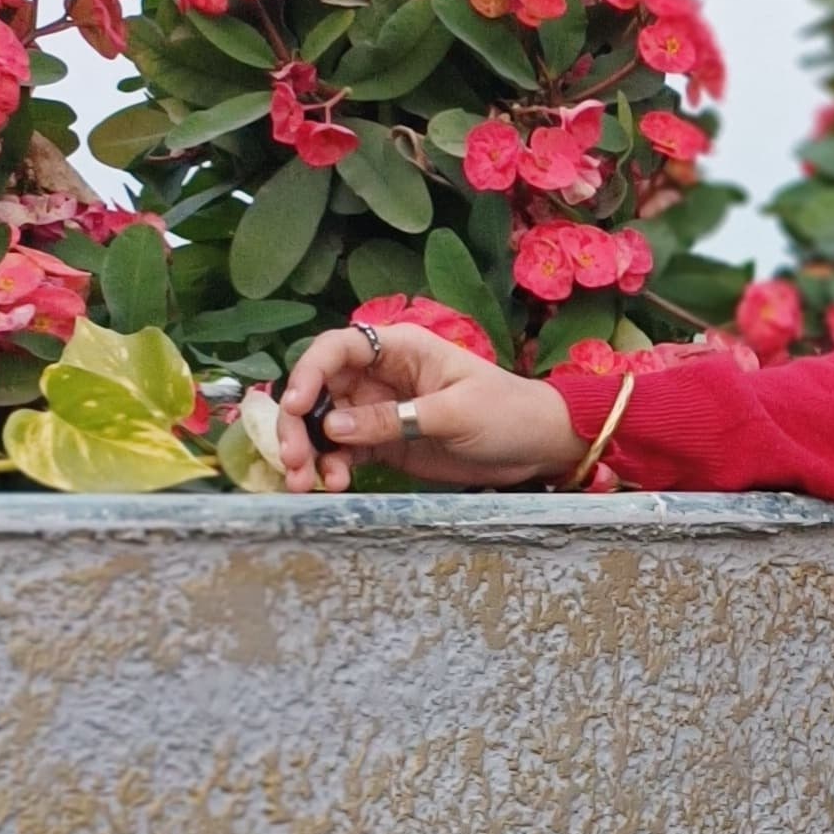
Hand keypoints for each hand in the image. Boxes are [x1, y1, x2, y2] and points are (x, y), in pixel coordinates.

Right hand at [275, 320, 578, 491]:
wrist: (539, 446)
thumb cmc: (508, 412)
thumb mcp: (453, 413)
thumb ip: (393, 419)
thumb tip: (332, 426)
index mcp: (399, 348)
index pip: (337, 348)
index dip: (309, 373)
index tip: (294, 406)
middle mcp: (380, 374)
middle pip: (320, 390)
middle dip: (299, 423)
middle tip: (294, 459)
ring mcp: (379, 409)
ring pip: (326, 424)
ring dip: (310, 450)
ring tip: (308, 483)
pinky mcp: (386, 443)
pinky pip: (346, 451)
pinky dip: (333, 466)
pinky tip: (335, 484)